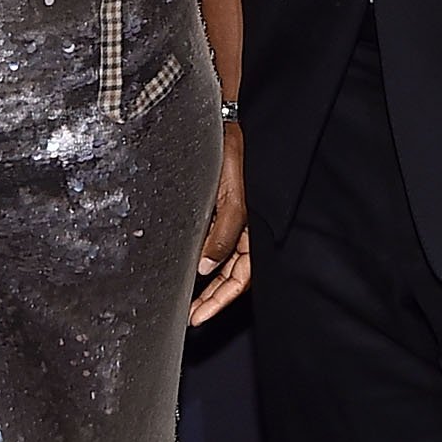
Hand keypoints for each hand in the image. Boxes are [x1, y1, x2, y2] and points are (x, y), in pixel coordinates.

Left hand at [190, 121, 250, 326]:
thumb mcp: (231, 197)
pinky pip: (211, 244)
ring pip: (221, 264)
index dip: (221, 299)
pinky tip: (186, 271)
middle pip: (231, 275)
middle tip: (191, 317)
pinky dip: (200, 262)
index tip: (199, 316)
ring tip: (186, 303)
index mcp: (255, 229)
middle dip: (212, 298)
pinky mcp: (216, 212)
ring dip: (206, 285)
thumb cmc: (233, 154)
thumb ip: (222, 233)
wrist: (221, 124)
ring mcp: (230, 223)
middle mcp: (244, 230)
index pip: (241, 277)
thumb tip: (205, 267)